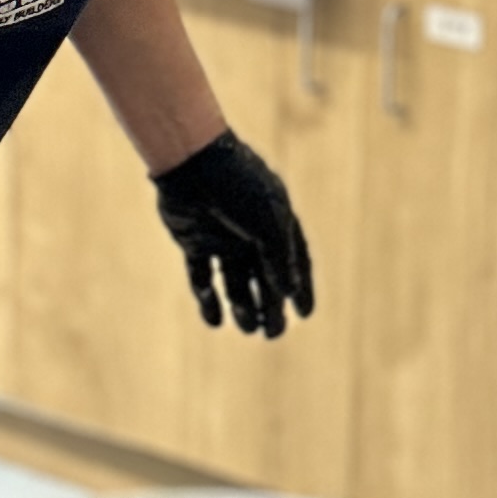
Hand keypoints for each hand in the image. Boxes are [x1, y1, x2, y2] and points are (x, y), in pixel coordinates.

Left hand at [153, 128, 313, 337]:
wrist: (192, 162)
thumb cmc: (238, 188)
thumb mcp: (268, 224)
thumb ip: (279, 259)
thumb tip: (288, 294)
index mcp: (276, 222)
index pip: (295, 260)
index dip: (301, 287)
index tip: (304, 314)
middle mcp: (251, 232)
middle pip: (265, 277)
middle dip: (269, 307)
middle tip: (271, 334)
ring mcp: (222, 238)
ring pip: (236, 281)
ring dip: (242, 306)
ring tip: (247, 327)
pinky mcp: (194, 242)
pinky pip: (202, 277)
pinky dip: (208, 300)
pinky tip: (215, 320)